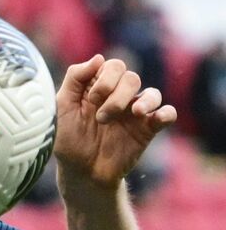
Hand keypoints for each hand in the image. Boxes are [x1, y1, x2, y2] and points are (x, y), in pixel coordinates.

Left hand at [53, 55, 176, 189]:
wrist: (80, 172)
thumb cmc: (67, 139)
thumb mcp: (61, 107)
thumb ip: (75, 78)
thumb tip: (99, 57)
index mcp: (98, 88)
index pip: (112, 66)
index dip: (104, 79)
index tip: (90, 100)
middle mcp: (119, 97)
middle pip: (131, 77)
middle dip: (116, 94)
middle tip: (100, 116)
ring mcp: (135, 113)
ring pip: (151, 92)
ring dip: (140, 102)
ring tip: (130, 115)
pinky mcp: (147, 130)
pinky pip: (167, 113)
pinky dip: (165, 112)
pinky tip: (152, 118)